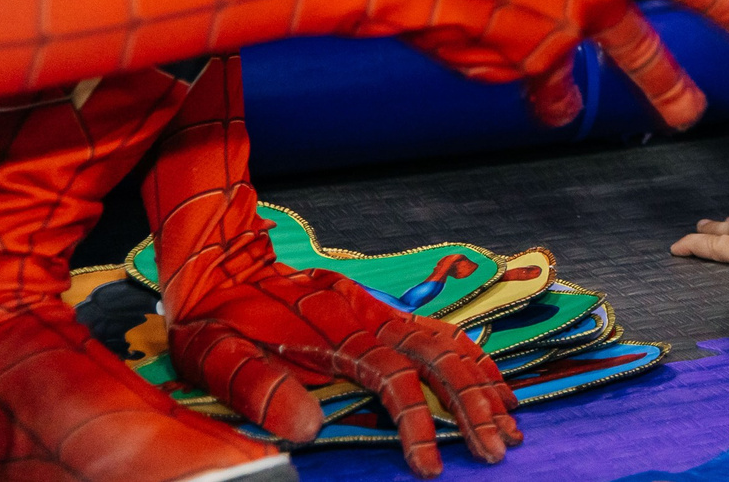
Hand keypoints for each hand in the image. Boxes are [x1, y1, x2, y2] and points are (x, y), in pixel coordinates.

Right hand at [0, 0, 728, 116]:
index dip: (727, 4)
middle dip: (669, 84)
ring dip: (564, 94)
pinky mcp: (508, 67)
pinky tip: (471, 46)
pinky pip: (515, 77)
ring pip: (568, 74)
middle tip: (690, 113)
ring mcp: (553, 37)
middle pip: (643, 49)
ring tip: (566, 108)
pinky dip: (501, 69)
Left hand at [166, 267, 519, 479]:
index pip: (395, 380)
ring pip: (451, 344)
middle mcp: (372, 321)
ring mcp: (382, 314)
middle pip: (441, 359)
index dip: (418, 424)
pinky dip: (475, 358)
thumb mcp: (216, 354)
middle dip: (474, 405)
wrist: (224, 267)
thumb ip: (259, 388)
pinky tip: (495, 382)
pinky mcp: (384, 315)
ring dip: (484, 383)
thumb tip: (310, 430)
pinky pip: (442, 333)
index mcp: (338, 335)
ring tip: (511, 422)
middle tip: (497, 448)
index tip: (432, 467)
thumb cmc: (217, 318)